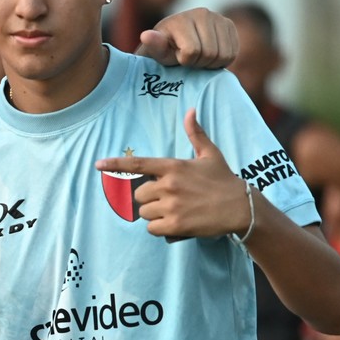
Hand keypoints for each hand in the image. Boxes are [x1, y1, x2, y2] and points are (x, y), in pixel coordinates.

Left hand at [95, 110, 249, 239]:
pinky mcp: (175, 225)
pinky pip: (152, 228)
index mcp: (173, 166)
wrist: (241, 207)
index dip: (116, 165)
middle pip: (138, 194)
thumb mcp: (210, 154)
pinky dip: (159, 229)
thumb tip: (190, 111)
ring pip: (143, 213)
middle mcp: (169, 184)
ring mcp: (171, 205)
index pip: (138, 164)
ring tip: (174, 211)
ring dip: (154, 214)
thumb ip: (195, 134)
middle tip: (169, 199)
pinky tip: (175, 223)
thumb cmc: (223, 180)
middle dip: (148, 198)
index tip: (98, 165)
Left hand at [137, 8, 237, 68]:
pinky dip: (222, 61)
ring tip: (198, 58)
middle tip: (188, 59)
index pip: (192, 51)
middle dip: (198, 63)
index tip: (177, 57)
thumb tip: (146, 35)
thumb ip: (153, 45)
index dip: (184, 61)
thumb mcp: (155, 51)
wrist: (174, 42)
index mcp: (182, 19)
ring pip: (224, 55)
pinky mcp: (229, 25)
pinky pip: (233, 53)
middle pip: (210, 53)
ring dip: (210, 63)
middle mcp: (202, 13)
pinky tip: (209, 56)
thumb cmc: (162, 49)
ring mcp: (218, 18)